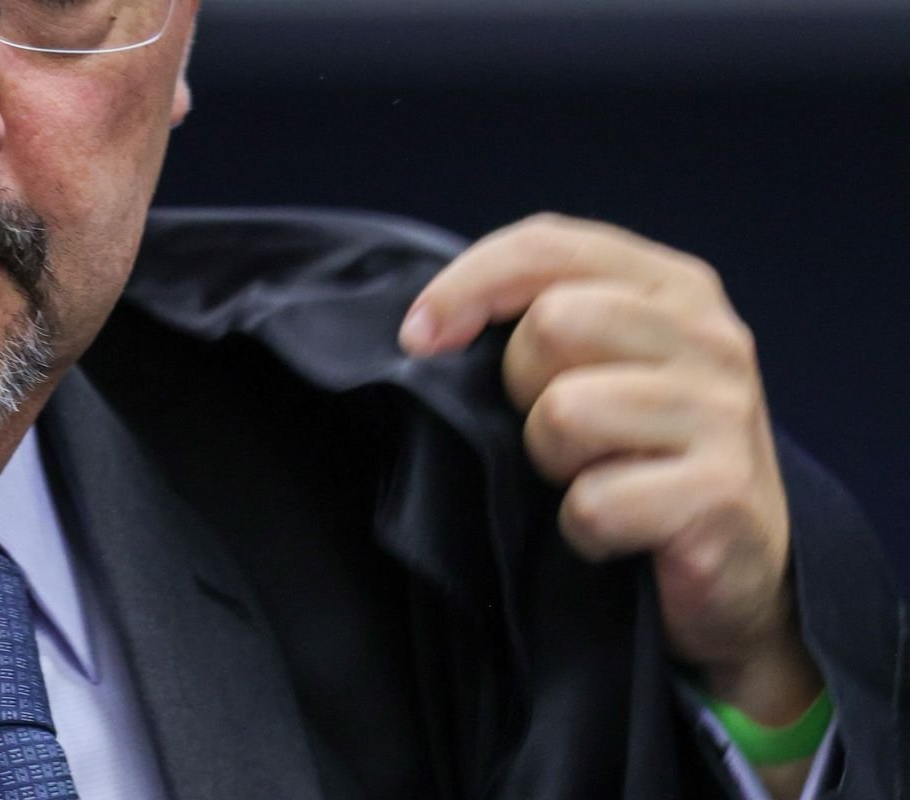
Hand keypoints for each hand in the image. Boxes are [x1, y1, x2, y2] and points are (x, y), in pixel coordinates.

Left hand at [400, 214, 818, 724]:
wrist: (744, 569)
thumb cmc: (645, 457)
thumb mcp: (602, 365)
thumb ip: (540, 318)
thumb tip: (427, 327)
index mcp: (673, 286)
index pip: (547, 244)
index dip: (466, 285)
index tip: (418, 338)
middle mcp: (709, 336)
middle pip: (551, 323)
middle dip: (521, 388)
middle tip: (555, 432)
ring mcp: (723, 413)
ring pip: (563, 412)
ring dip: (552, 462)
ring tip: (592, 477)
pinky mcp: (721, 495)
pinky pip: (592, 503)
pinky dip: (583, 530)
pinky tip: (617, 532)